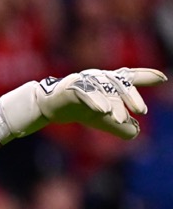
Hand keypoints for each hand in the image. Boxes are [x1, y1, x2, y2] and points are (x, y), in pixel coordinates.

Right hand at [0, 67, 166, 142]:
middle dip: (132, 96)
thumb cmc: (78, 110)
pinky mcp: (70, 86)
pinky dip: (95, 100)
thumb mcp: (102, 121)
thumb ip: (120, 127)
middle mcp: (99, 77)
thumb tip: (136, 133)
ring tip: (120, 118)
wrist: (48, 107)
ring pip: (103, 88)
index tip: (163, 79)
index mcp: (109, 83)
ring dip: (114, 103)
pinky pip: (85, 91)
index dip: (146, 76)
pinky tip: (103, 110)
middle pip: (120, 82)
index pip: (130, 77)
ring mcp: (84, 80)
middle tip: (142, 111)